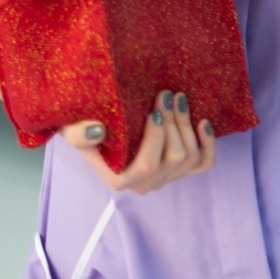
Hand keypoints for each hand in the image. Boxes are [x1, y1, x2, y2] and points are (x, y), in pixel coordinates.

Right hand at [59, 91, 215, 195]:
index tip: (154, 110)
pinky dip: (207, 143)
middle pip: (174, 157)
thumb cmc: (84, 127)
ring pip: (190, 158)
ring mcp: (165, 178)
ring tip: (180, 99)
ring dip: (187, 126)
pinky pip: (203, 163)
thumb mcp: (71, 128)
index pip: (148, 165)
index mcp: (119, 179)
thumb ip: (78, 133)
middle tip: (168, 94)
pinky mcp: (181, 169)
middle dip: (174, 123)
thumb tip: (97, 132)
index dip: (157, 137)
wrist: (98, 125)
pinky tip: (203, 122)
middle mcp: (144, 184)